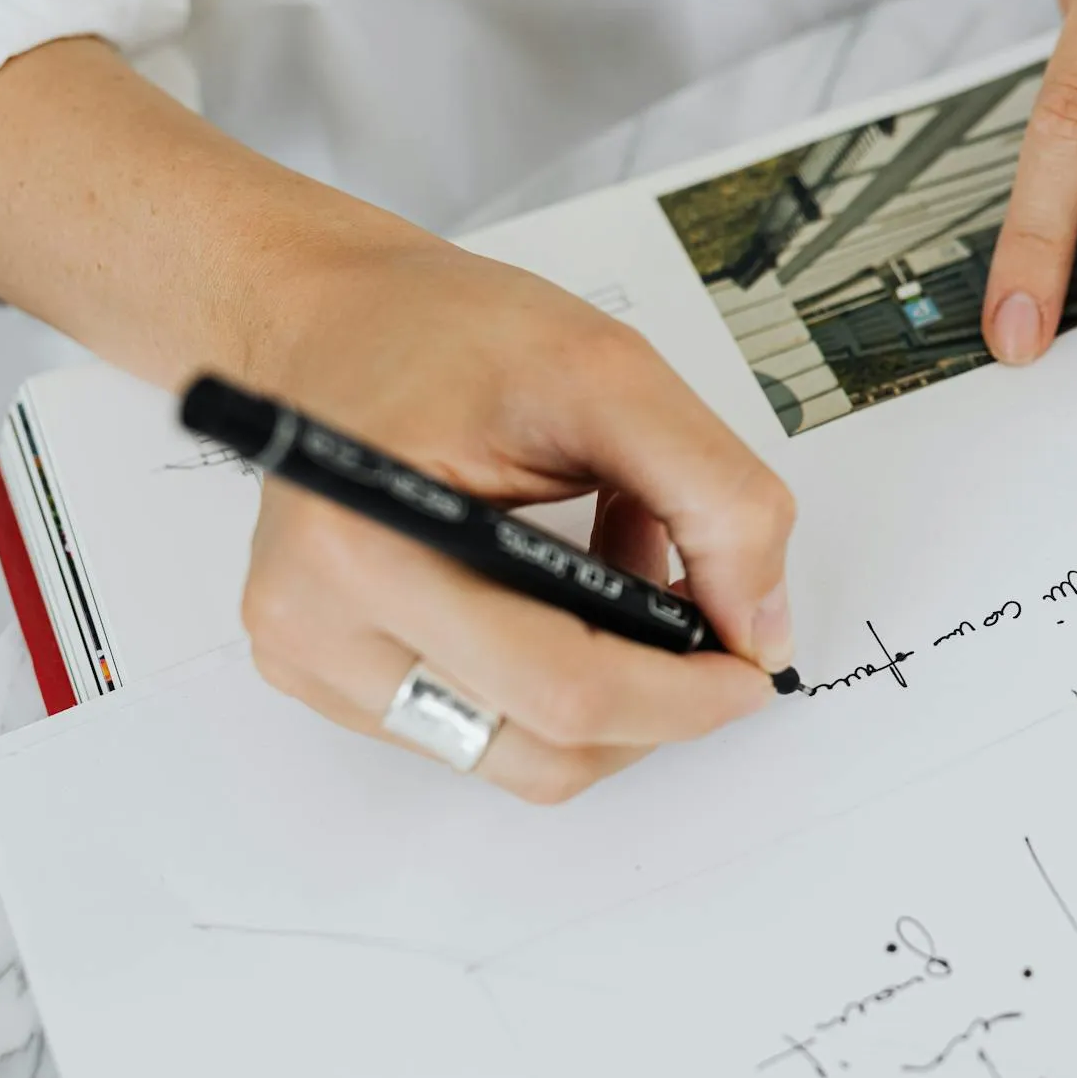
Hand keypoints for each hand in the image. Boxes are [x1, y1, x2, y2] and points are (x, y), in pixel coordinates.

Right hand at [241, 244, 795, 803]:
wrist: (333, 319)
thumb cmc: (449, 332)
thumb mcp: (613, 376)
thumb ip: (714, 497)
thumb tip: (759, 632)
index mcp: (368, 544)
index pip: (563, 689)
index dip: (684, 697)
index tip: (752, 667)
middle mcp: (318, 626)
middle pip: (547, 751)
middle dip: (656, 700)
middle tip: (702, 609)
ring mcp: (317, 663)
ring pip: (522, 759)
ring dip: (611, 692)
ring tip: (622, 571)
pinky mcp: (330, 678)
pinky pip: (483, 732)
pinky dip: (555, 683)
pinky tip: (565, 589)